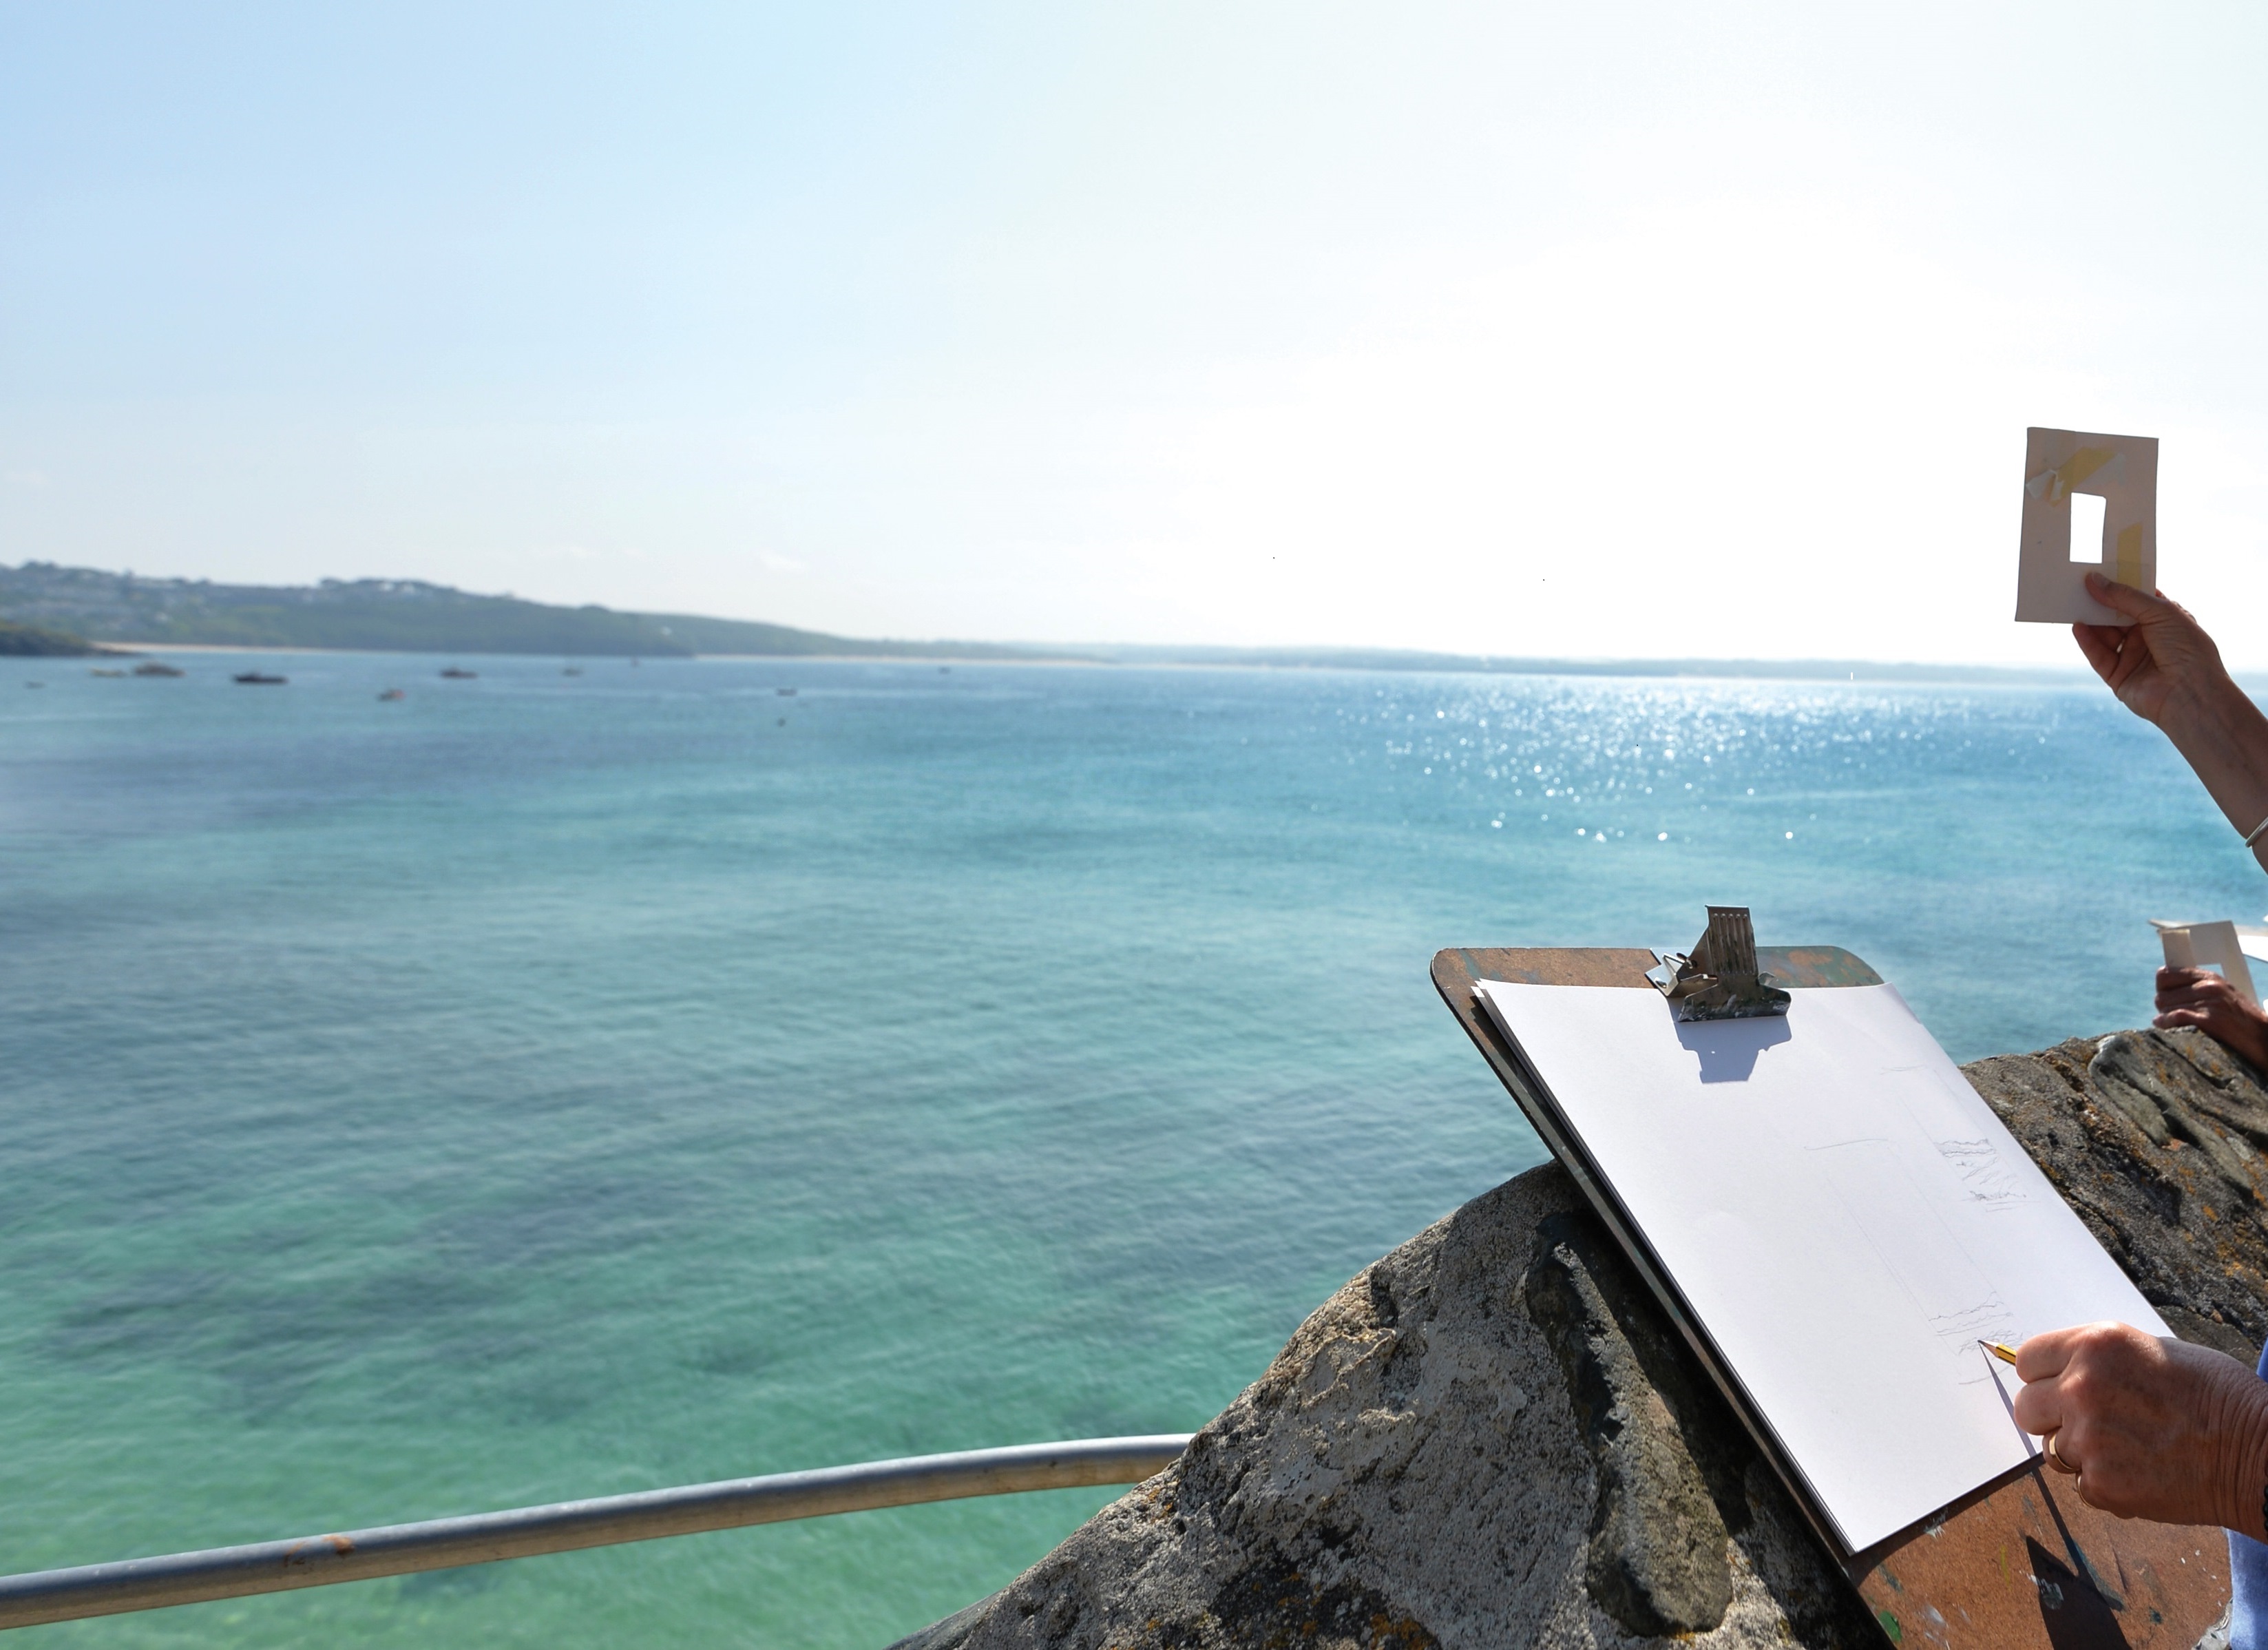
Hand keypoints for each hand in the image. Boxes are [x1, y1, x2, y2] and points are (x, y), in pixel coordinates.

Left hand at [2011, 1322, 2267, 1532]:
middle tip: (2086, 1423)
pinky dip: (2104, 1484)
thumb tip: (2064, 1370)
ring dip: (2080, 1452)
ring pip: (2052, 1449)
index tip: (2056, 1386)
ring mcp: (2088, 1439)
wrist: (2260, 1455)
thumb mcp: (2155, 1352)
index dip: (2042, 1375)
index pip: (2027, 1359)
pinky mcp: (2101, 1484)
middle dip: (2050, 1416)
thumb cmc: (2220, 1398)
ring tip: (2128, 1448)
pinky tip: (2141, 1473)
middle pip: (2026, 1407)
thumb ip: (2102, 1361)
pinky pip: (2080, 1484)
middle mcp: (2082, 1388)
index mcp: (2095, 1346)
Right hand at [2070, 573, 2231, 729]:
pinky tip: (2078, 626)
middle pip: (2118, 616)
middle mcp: (2149, 638)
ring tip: (2073, 603)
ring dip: (2091, 620)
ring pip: (2106, 635)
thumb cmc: (2188, 649)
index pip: (2139, 599)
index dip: (2121, 586)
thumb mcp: (2160, 611)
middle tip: (2080, 585)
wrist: (2190, 694)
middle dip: (2101, 602)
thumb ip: (2125, 596)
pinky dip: (2087, 641)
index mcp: (2166, 620)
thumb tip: (2095, 580)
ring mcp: (2133, 658)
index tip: (2101, 572)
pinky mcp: (2118, 677)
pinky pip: (2099, 656)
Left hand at [2156, 966, 2267, 1068]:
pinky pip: (2175, 1016)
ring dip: (2166, 1019)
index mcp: (2209, 978)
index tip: (2168, 1000)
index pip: (2165, 974)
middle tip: (2173, 1018)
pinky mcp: (2211, 1019)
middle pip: (2161, 994)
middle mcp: (2208, 986)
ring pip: (2165, 1006)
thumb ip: (2196, 990)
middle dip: (2164, 1008)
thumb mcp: (2221, 996)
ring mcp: (2209, 1002)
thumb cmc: (2241, 1020)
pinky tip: (2169, 1028)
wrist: (2265, 1038)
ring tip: (2177, 1025)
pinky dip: (2168, 1023)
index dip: (2162, 990)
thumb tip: (2163, 996)